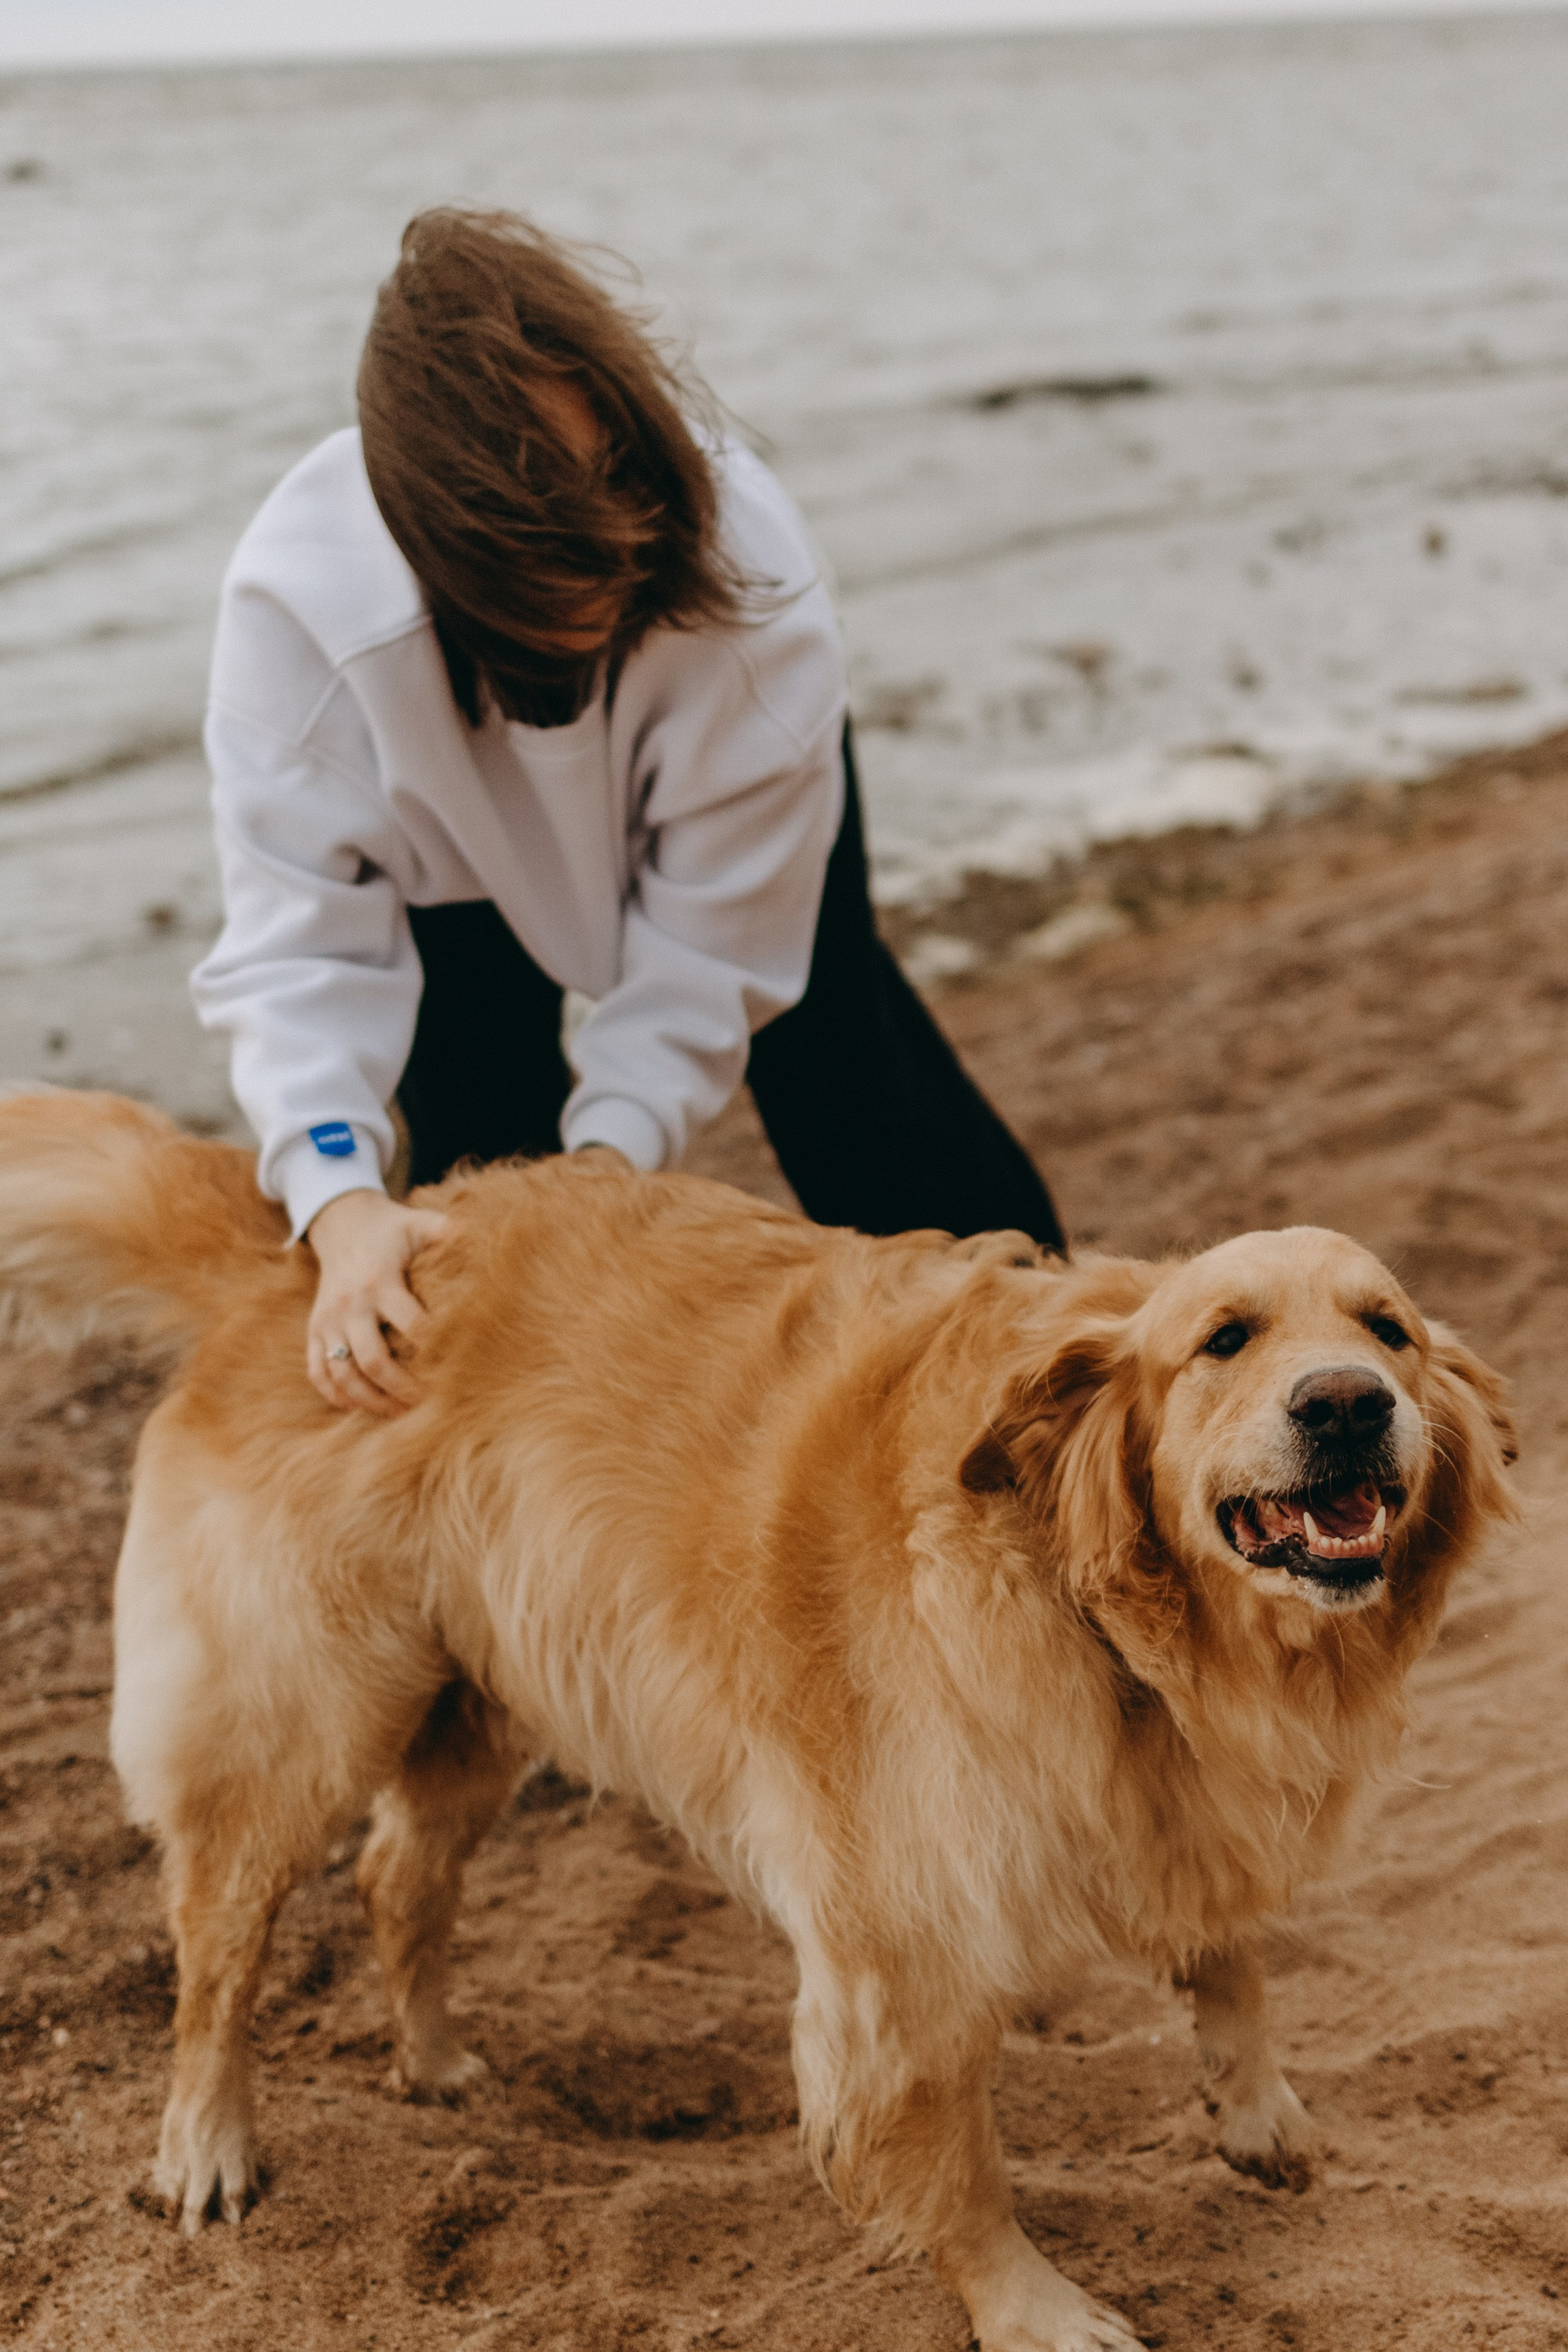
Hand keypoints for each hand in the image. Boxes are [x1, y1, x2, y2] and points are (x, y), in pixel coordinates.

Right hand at [305, 1188, 449, 1417]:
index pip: (411, 1323)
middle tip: (429, 1403)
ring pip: (343, 1373)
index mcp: (379, 1281)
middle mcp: (350, 1305)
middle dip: (402, 1387)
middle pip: (373, 1360)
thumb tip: (484, 1235)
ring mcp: (327, 1320)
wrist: (340, 1223)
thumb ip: (447, 1231)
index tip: (455, 1366)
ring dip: (371, 1399)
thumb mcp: (418, 1223)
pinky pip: (317, 1370)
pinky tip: (357, 1407)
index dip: (434, 1346)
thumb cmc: (390, 1228)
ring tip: (400, 1413)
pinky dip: (335, 1394)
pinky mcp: (314, 1330)